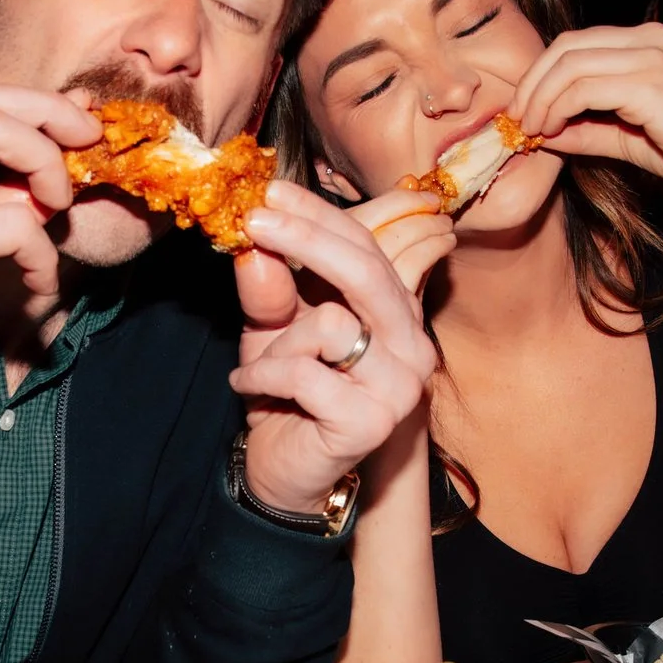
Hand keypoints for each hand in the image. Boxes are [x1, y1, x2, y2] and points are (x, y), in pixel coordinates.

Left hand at [227, 182, 435, 515]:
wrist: (283, 469)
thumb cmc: (286, 392)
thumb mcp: (271, 327)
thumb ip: (270, 288)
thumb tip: (257, 242)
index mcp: (396, 312)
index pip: (368, 248)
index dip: (321, 216)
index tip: (273, 192)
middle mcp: (413, 346)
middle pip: (367, 272)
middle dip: (307, 241)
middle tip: (256, 221)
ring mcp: (400, 386)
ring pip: (331, 324)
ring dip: (275, 342)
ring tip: (257, 364)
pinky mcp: (372, 421)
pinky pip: (304, 373)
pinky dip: (264, 375)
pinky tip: (250, 387)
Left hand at [507, 24, 662, 190]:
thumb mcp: (625, 136)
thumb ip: (585, 129)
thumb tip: (541, 132)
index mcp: (643, 42)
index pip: (575, 44)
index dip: (541, 75)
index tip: (523, 109)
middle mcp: (646, 40)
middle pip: (565, 46)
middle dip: (532, 83)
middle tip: (517, 118)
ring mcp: (648, 57)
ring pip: (568, 65)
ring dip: (539, 98)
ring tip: (531, 129)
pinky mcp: (648, 83)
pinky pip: (583, 88)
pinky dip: (557, 109)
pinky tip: (552, 131)